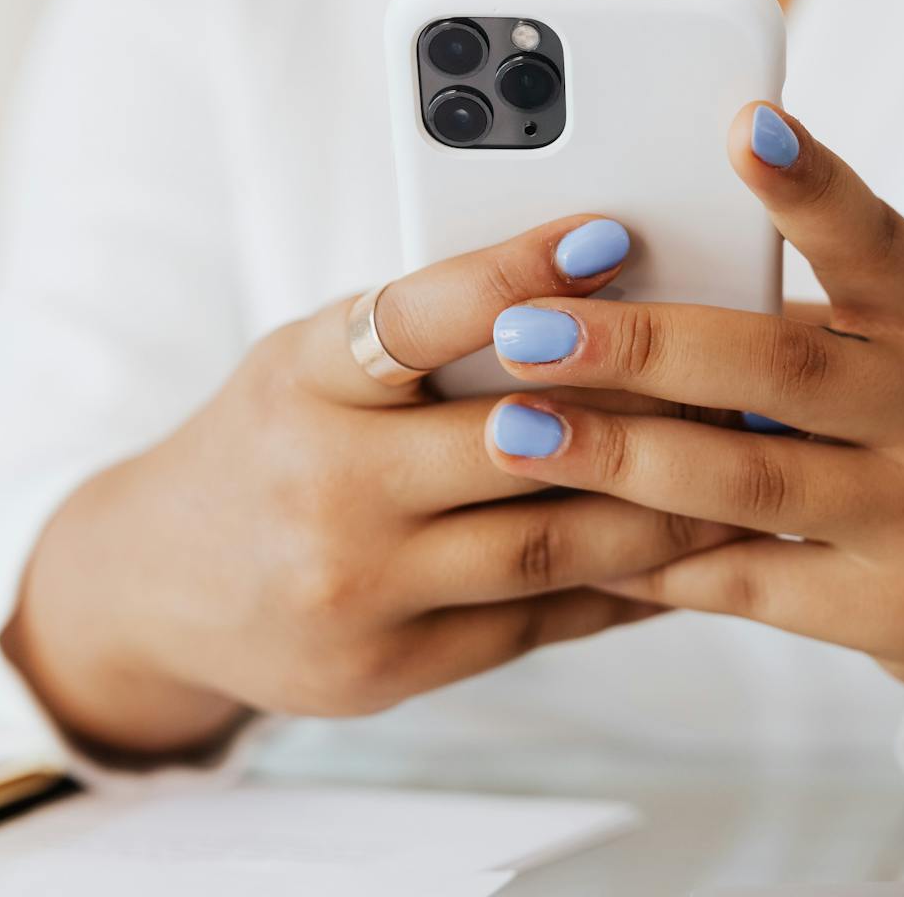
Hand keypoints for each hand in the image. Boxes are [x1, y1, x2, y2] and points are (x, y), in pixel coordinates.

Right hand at [4, 216, 736, 757]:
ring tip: (748, 470)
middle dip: (645, 413)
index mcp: (301, 381)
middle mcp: (324, 488)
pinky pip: (538, 624)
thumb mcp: (309, 362)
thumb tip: (588, 297)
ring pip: (549, 545)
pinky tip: (689, 555)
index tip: (610, 233)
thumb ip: (420, 339)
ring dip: (665, 511)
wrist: (156, 586)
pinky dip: (622, 586)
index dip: (515, 275)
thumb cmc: (266, 441)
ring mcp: (356, 592)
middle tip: (741, 380)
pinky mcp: (389, 671)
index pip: (413, 317)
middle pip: (515, 444)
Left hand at [480, 106, 903, 758]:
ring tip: (515, 433)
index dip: (809, 184)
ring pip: (752, 481)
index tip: (743, 123)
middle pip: (782, 365)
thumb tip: (623, 280)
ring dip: (621, 455)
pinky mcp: (896, 610)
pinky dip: (656, 560)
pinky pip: (751, 581)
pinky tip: (577, 542)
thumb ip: (802, 320)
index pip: (875, 239)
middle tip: (526, 326)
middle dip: (640, 342)